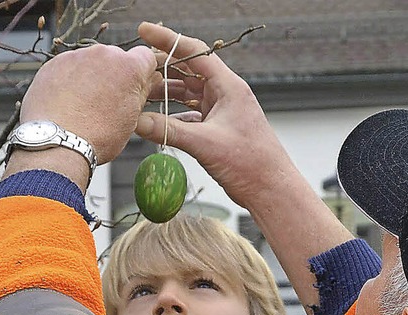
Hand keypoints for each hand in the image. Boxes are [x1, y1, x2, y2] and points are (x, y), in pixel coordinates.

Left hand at [19, 44, 157, 165]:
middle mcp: (103, 54)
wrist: (58, 141)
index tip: (139, 85)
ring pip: (92, 63)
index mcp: (128, 67)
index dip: (144, 72)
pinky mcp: (55, 63)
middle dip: (117, 76)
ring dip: (94, 78)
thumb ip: (141, 93)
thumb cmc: (97, 135)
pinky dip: (73, 81)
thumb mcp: (131, 119)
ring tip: (88, 106)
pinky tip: (71, 103)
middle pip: (117, 58)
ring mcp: (77, 56)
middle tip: (112, 102)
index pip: (146, 56)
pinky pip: (70, 68)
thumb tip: (147, 82)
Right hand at [135, 23, 352, 314]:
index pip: (194, 52)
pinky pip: (192, 117)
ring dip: (166, 95)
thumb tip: (136, 121)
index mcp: (228, 87)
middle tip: (135, 70)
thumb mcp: (205, 144)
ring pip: (189, 96)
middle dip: (162, 69)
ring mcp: (223, 113)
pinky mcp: (220, 132)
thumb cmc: (251, 164)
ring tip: (140, 96)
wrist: (272, 190)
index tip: (143, 31)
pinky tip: (158, 123)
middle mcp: (226, 95)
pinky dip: (175, 118)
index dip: (167, 40)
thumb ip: (168, 130)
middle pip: (188, 72)